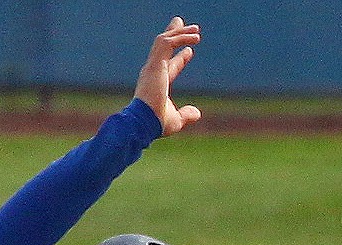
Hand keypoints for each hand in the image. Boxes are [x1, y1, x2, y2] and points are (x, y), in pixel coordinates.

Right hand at [134, 17, 201, 135]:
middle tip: (181, 22)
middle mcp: (152, 72)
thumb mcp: (176, 121)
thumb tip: (197, 113)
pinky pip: (167, 43)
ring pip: (164, 41)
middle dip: (173, 34)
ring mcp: (152, 66)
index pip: (169, 66)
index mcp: (156, 83)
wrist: (144, 122)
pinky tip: (194, 38)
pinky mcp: (154, 63)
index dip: (180, 58)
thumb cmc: (156, 124)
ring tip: (196, 29)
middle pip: (162, 47)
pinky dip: (180, 37)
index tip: (190, 51)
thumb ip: (186, 115)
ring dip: (180, 32)